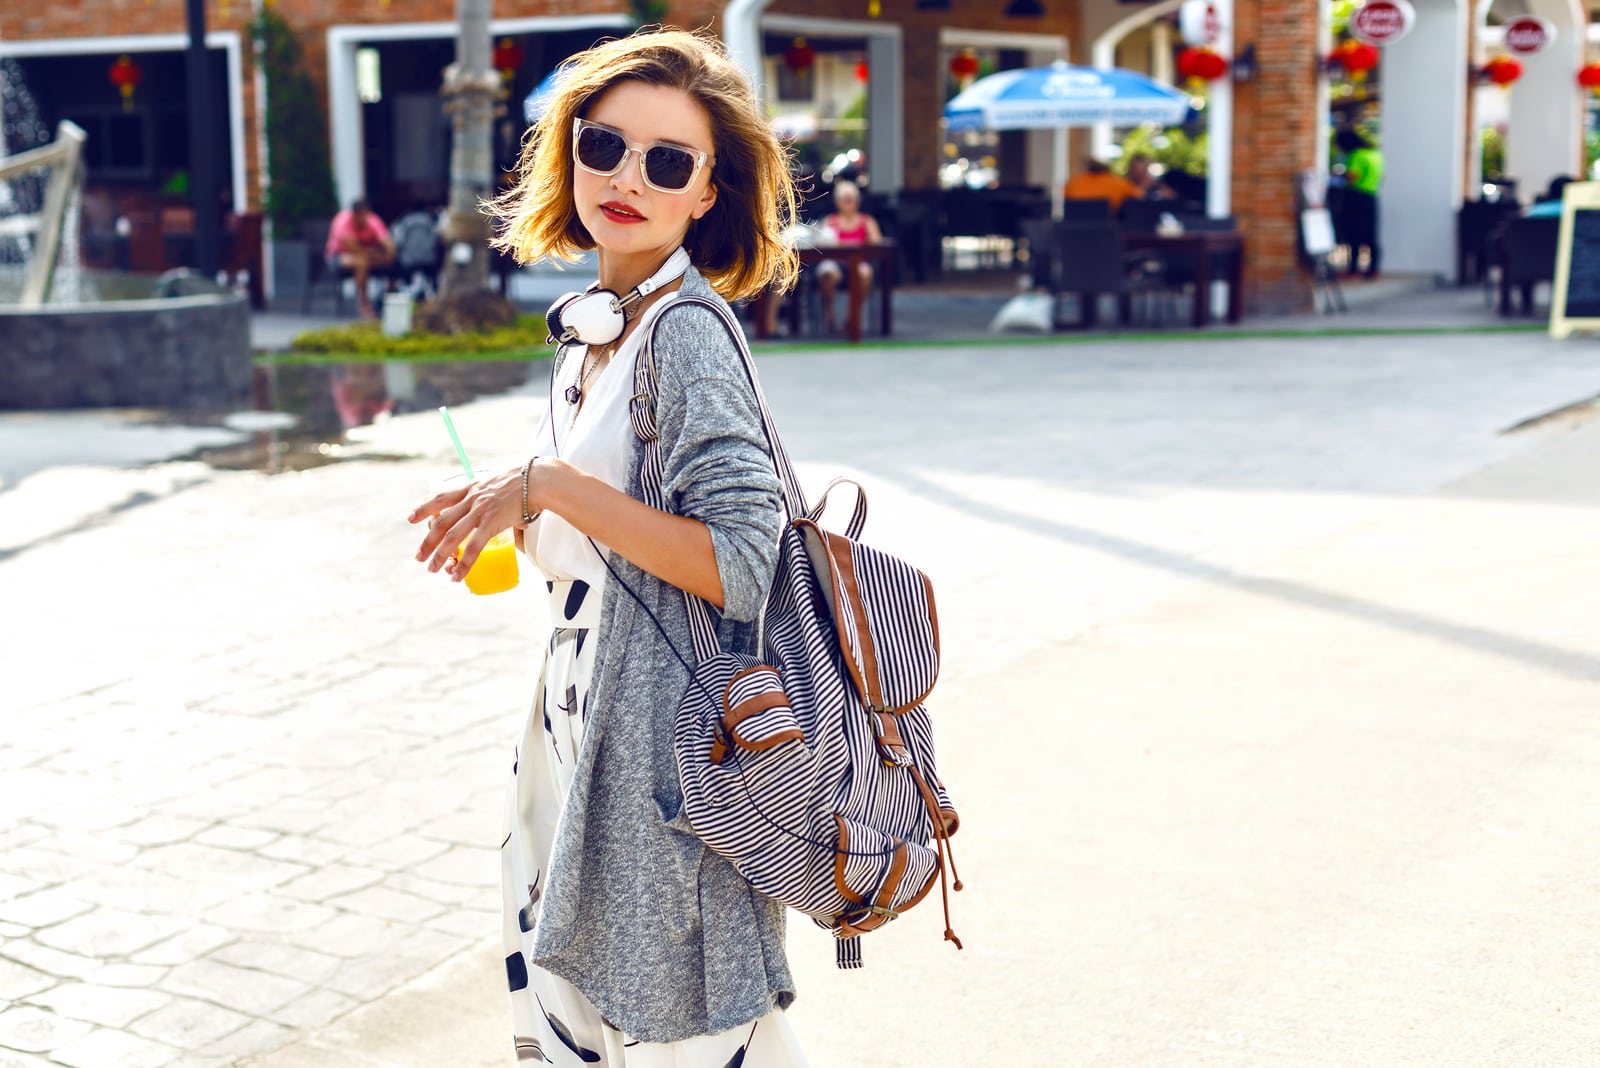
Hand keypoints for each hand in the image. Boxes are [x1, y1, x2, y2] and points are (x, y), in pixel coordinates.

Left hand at [407, 463, 530, 582]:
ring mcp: (480, 511)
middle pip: (441, 521)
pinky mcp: (491, 523)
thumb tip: (516, 521)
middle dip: (427, 541)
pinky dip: (464, 564)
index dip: (424, 509)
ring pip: (451, 536)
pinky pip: (473, 547)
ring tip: (431, 569)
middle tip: (419, 556)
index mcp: (472, 488)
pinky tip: (457, 575)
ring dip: (439, 555)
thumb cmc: (527, 483)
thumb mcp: (502, 486)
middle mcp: (471, 499)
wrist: (538, 480)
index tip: (411, 518)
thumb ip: (501, 503)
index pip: (441, 497)